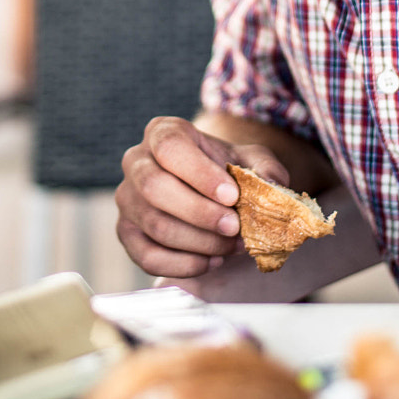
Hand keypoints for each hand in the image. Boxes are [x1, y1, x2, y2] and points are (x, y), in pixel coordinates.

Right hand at [115, 116, 289, 278]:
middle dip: (200, 213)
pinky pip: (147, 256)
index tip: (232, 195)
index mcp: (162, 133)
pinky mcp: (126, 233)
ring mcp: (127, 199)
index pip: (171, 148)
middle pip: (155, 188)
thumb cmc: (227, 171)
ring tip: (233, 246)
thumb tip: (272, 186)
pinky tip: (211, 261)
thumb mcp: (251, 160)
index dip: (200, 174)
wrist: (210, 191)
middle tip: (235, 227)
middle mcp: (136, 162)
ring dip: (200, 242)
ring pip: (155, 225)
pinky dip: (184, 265)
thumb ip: (265, 169)